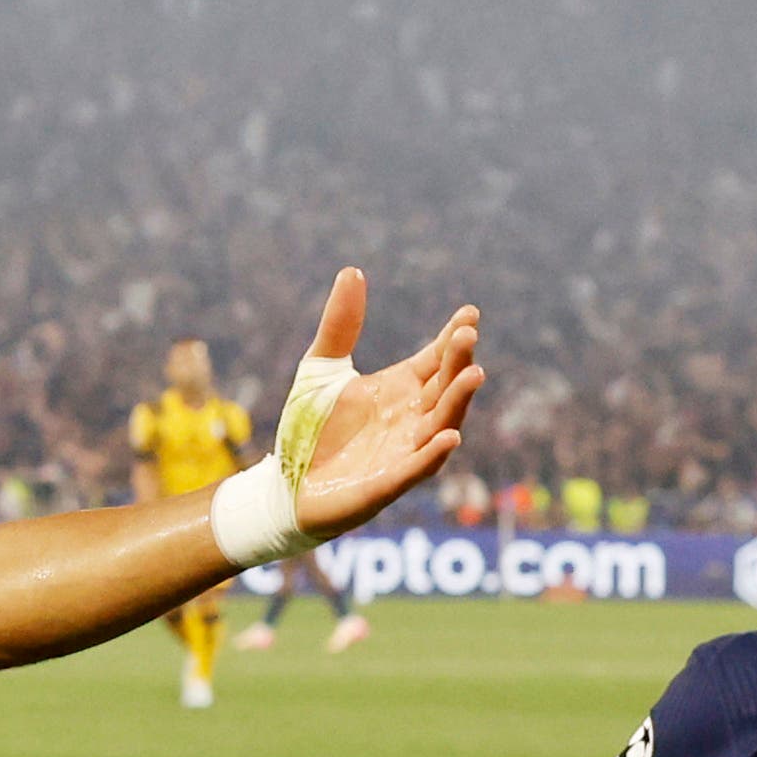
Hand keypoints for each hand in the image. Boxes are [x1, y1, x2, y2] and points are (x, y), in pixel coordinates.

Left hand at [273, 271, 486, 540]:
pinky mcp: (385, 485)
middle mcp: (409, 419)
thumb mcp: (319, 369)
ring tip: (473, 375)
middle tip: (468, 335)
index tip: (470, 312)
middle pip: (444, 388)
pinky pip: (414, 468)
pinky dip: (432, 454)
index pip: (435, 360)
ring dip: (457, 402)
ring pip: (439, 425)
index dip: (453, 338)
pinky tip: (448, 436)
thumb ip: (340, 325)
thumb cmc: (308, 429)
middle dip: (458, 362)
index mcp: (399, 390)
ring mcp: (401, 453)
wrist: (283, 485)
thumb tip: (352, 271)